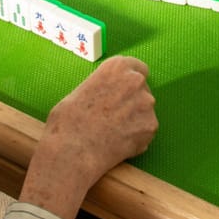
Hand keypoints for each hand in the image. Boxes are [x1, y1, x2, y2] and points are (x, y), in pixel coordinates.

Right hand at [19, 57, 157, 218]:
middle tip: (115, 116)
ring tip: (113, 133)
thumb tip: (106, 94)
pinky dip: (136, 138)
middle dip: (133, 101)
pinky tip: (118, 144)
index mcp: (117, 67)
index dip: (130, 81)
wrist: (73, 150)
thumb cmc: (68, 121)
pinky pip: (146, 131)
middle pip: (142, 89)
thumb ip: (101, 87)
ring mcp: (146, 104)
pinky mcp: (151, 127)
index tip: (125, 91)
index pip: (137, 68)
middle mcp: (135, 81)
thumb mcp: (81, 91)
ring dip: (135, 120)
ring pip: (145, 111)